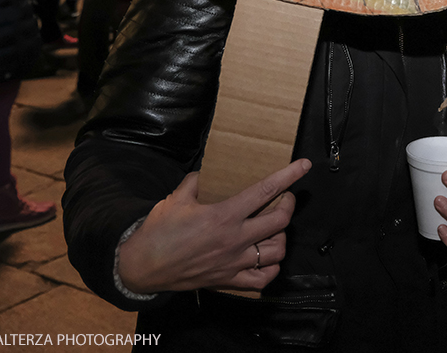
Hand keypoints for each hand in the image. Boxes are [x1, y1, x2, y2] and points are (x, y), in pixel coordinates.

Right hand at [118, 159, 310, 293]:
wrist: (142, 268)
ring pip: (277, 251)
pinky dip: (271, 268)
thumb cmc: (158, 232)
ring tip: (276, 228)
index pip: (265, 191)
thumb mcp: (175, 199)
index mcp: (224, 216)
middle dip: (289, 204)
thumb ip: (194, 182)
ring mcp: (234, 263)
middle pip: (279, 220)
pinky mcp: (229, 281)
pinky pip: (262, 279)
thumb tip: (204, 173)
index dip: (288, 176)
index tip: (304, 166)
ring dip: (282, 236)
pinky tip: (267, 258)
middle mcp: (235, 240)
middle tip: (286, 197)